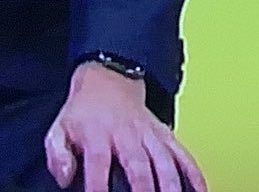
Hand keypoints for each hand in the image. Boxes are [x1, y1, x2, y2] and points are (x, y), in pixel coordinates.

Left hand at [44, 62, 207, 191]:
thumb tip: (64, 178)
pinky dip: (194, 173)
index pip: (98, 162)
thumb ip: (57, 154)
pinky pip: (183, 154)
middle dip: (143, 190)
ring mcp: (149, 134)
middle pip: (138, 164)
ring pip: (164, 161)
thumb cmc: (84, 112)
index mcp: (98, 134)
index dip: (98, 186)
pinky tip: (200, 190)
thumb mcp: (59, 128)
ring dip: (171, 185)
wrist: (109, 78)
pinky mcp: (165, 135)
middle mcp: (127, 134)